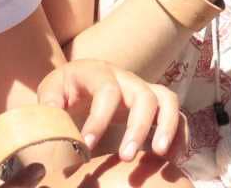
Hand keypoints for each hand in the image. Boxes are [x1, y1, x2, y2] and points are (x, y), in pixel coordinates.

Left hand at [38, 60, 184, 159]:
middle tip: (125, 157)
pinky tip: (174, 159)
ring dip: (167, 127)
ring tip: (159, 154)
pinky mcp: (155, 105)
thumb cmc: (63, 92)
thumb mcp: (50, 93)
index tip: (86, 145)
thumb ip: (49, 105)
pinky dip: (180, 134)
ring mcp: (144, 89)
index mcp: (98, 72)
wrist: (77, 85)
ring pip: (167, 100)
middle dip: (138, 127)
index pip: (106, 90)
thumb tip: (53, 121)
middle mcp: (126, 78)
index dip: (99, 118)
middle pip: (144, 95)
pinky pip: (177, 114)